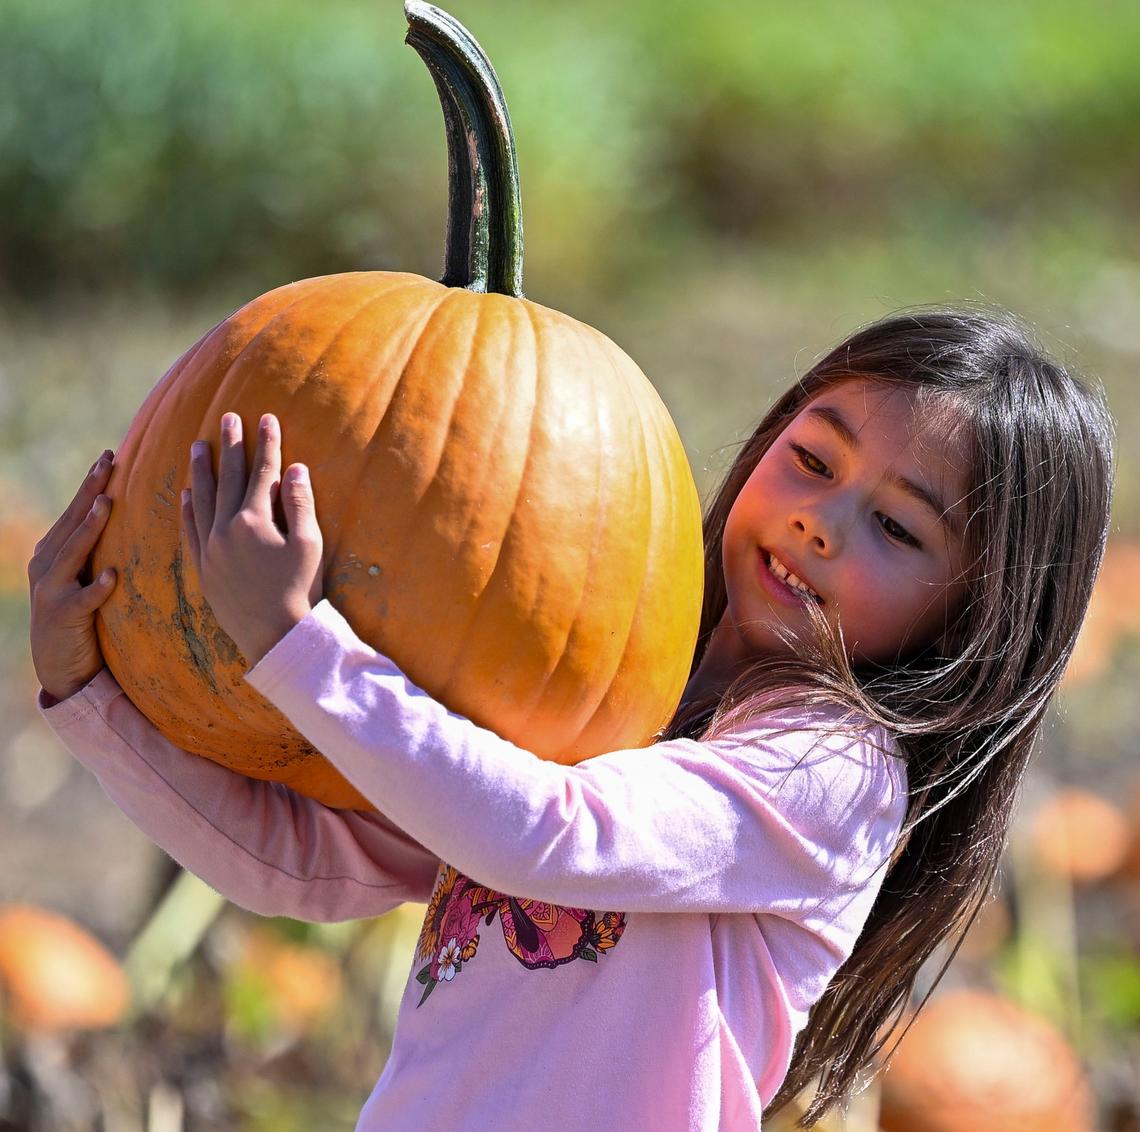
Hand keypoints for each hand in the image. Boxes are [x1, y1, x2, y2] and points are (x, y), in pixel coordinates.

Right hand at [28, 450, 117, 702]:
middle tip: (108, 463)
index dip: (91, 483)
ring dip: (88, 529)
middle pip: (72, 522)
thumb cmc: (81, 614)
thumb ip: (99, 547)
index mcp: (54, 551)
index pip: (76, 510)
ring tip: (105, 506)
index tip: (110, 454)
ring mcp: (51, 590)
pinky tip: (111, 576)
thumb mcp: (85, 575)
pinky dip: (96, 588)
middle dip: (89, 491)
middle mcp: (47, 565)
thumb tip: (130, 511)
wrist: (60, 665)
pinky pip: (82, 600)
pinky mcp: (63, 618)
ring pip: (71, 554)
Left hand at [182, 412, 323, 666]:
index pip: (262, 472)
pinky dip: (187, 509)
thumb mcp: (308, 543)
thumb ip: (299, 503)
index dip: (266, 444)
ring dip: (202, 470)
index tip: (267, 419)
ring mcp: (211, 549)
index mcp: (254, 520)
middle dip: (231, 446)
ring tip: (197, 445)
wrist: (276, 635)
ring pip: (202, 499)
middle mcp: (226, 529)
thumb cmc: (299, 589)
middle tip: (228, 417)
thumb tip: (295, 469)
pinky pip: (190, 530)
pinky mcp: (204, 568)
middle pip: (229, 478)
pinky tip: (186, 493)